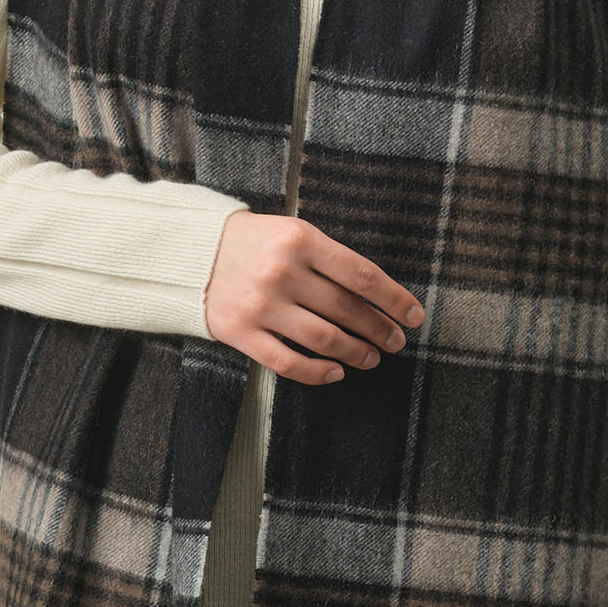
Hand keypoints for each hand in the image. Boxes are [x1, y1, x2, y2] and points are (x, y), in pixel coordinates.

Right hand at [203, 209, 424, 384]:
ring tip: (372, 357)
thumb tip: (379, 297)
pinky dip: (318, 372)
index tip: (414, 316)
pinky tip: (336, 372)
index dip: (394, 299)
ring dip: (356, 353)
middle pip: (346, 309)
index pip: (361, 275)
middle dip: (379, 329)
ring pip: (324, 339)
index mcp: (301, 241)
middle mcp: (282, 272)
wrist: (192, 253)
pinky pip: (288, 362)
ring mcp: (260, 305)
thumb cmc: (256, 243)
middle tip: (396, 342)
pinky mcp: (240, 332)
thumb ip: (331, 260)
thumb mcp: (294, 234)